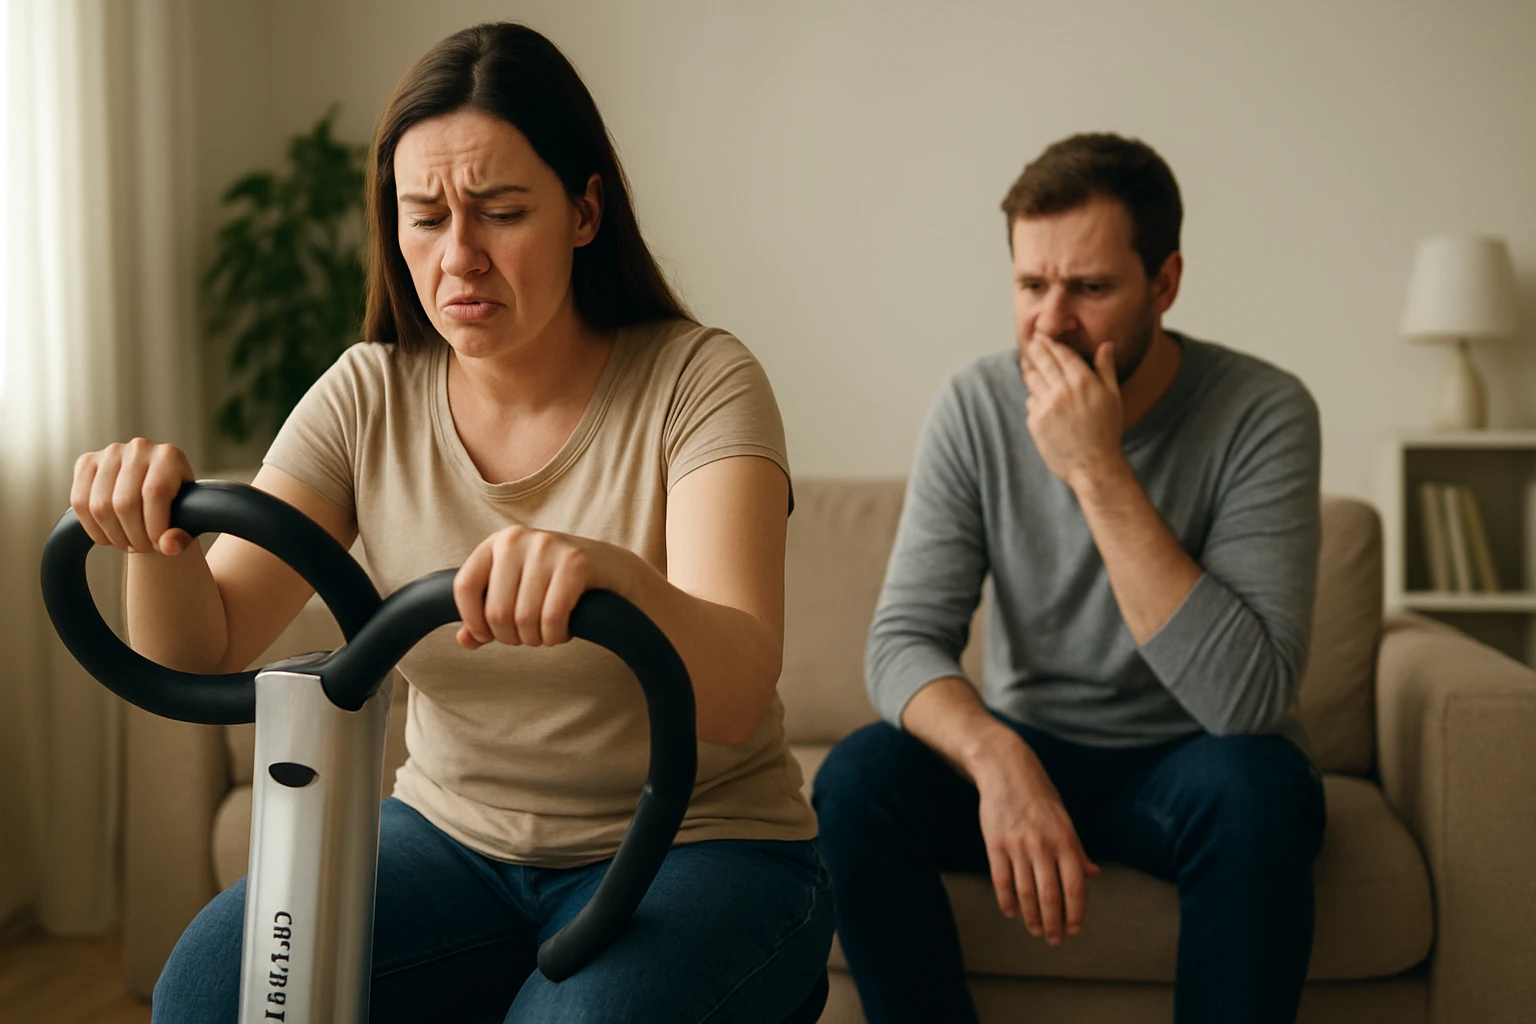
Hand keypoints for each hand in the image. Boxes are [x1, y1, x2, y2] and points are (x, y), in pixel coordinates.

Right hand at [71, 439, 195, 555]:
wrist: (154, 491)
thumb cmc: (175, 506)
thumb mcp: (187, 519)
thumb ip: (183, 536)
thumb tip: (167, 546)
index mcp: (169, 456)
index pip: (154, 493)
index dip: (154, 527)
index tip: (159, 546)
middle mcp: (139, 448)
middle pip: (125, 503)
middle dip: (133, 536)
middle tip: (142, 548)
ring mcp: (110, 452)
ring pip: (100, 506)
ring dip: (113, 535)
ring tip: (127, 543)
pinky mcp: (86, 462)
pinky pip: (79, 502)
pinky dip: (92, 528)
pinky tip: (108, 536)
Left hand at [452, 525, 618, 648]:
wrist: (611, 568)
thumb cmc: (557, 581)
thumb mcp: (517, 589)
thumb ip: (487, 613)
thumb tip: (465, 639)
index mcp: (498, 542)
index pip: (465, 586)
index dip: (473, 620)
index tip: (488, 635)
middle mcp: (518, 539)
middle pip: (497, 611)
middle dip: (511, 637)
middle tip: (527, 637)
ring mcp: (548, 548)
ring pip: (524, 619)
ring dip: (535, 639)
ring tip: (546, 634)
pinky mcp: (576, 564)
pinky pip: (552, 617)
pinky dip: (554, 635)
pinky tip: (561, 632)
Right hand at [975, 754, 1100, 945]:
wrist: (1005, 769)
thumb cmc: (1039, 794)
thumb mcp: (1065, 819)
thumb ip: (1077, 850)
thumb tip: (1094, 875)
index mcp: (1065, 840)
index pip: (1075, 886)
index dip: (1075, 913)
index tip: (1074, 930)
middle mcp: (1043, 845)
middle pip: (1050, 895)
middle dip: (1053, 923)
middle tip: (1054, 940)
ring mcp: (1017, 846)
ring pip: (1026, 893)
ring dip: (1032, 917)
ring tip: (1035, 930)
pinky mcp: (995, 844)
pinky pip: (1001, 880)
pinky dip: (1006, 901)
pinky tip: (1011, 913)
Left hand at [1020, 336, 1124, 490]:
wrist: (1093, 465)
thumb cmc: (1106, 431)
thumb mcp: (1113, 397)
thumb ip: (1105, 369)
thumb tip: (1106, 345)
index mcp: (1083, 381)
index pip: (1061, 354)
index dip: (1050, 343)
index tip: (1042, 337)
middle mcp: (1063, 390)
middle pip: (1043, 362)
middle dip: (1036, 350)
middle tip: (1032, 342)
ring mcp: (1047, 406)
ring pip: (1033, 381)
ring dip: (1032, 373)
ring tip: (1031, 368)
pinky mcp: (1035, 422)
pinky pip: (1031, 404)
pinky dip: (1036, 402)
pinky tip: (1043, 405)